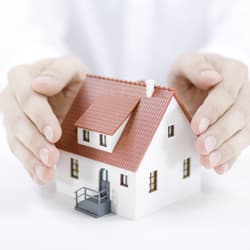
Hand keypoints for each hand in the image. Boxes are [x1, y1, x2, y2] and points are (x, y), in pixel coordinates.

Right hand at [0, 56, 87, 183]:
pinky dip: (29, 165)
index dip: (39, 116)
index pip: (27, 97)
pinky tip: (40, 176)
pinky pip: (20, 150)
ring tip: (46, 173)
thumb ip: (59, 71)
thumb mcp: (71, 67)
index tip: (54, 133)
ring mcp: (14, 117)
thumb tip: (39, 84)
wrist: (66, 89)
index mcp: (22, 77)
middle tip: (52, 158)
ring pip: (16, 140)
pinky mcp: (20, 134)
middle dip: (35, 142)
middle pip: (18, 122)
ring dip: (30, 159)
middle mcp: (13, 98)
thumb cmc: (69, 77)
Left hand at [168, 53, 249, 173]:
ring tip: (210, 161)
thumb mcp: (185, 64)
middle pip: (239, 114)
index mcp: (232, 72)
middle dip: (220, 133)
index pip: (227, 92)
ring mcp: (246, 111)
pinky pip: (241, 143)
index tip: (197, 126)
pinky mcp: (242, 127)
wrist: (196, 85)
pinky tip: (220, 167)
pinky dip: (231, 157)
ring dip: (227, 149)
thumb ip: (195, 67)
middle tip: (203, 147)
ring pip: (244, 132)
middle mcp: (244, 92)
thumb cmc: (189, 75)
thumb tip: (212, 77)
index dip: (213, 110)